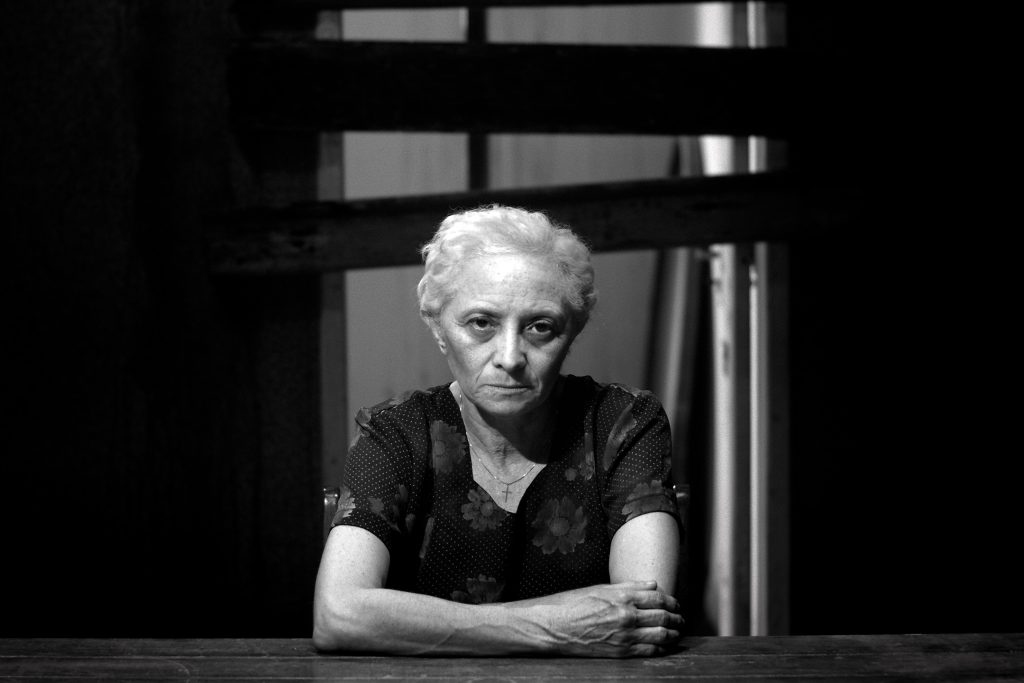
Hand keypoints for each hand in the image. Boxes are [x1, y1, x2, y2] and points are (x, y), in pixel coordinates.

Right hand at [539, 581, 682, 656]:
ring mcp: (625, 635)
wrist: (553, 626)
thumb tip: (652, 584)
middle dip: (677, 618)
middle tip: (681, 619)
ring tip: (678, 633)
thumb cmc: (572, 604)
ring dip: (674, 634)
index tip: (676, 604)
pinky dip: (662, 648)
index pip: (658, 597)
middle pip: (663, 616)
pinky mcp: (621, 651)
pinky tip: (665, 646)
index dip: (672, 601)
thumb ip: (630, 586)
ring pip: (661, 634)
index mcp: (622, 596)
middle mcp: (627, 614)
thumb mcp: (600, 589)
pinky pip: (650, 651)